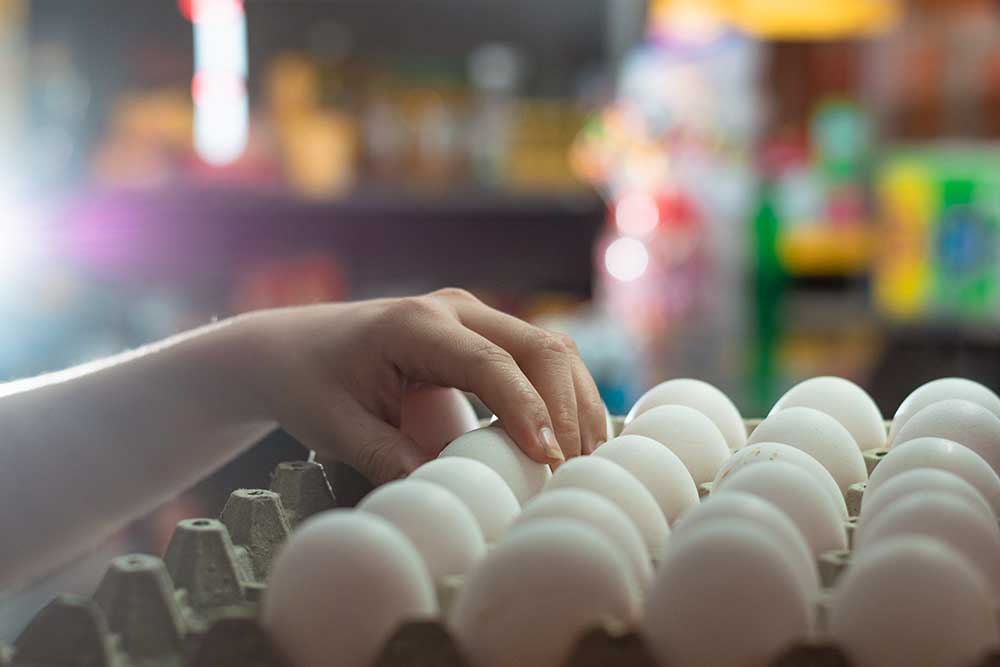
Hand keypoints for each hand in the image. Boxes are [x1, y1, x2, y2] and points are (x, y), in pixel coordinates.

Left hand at [236, 288, 606, 484]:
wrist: (287, 348)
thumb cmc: (307, 382)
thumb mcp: (333, 427)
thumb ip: (385, 456)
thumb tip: (445, 491)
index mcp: (414, 324)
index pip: (489, 362)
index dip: (525, 408)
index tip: (548, 457)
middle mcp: (452, 308)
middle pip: (537, 346)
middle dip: (567, 405)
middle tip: (577, 467)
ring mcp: (469, 315)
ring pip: (548, 347)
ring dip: (574, 398)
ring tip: (588, 456)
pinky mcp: (477, 332)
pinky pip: (534, 356)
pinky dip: (560, 392)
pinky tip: (571, 434)